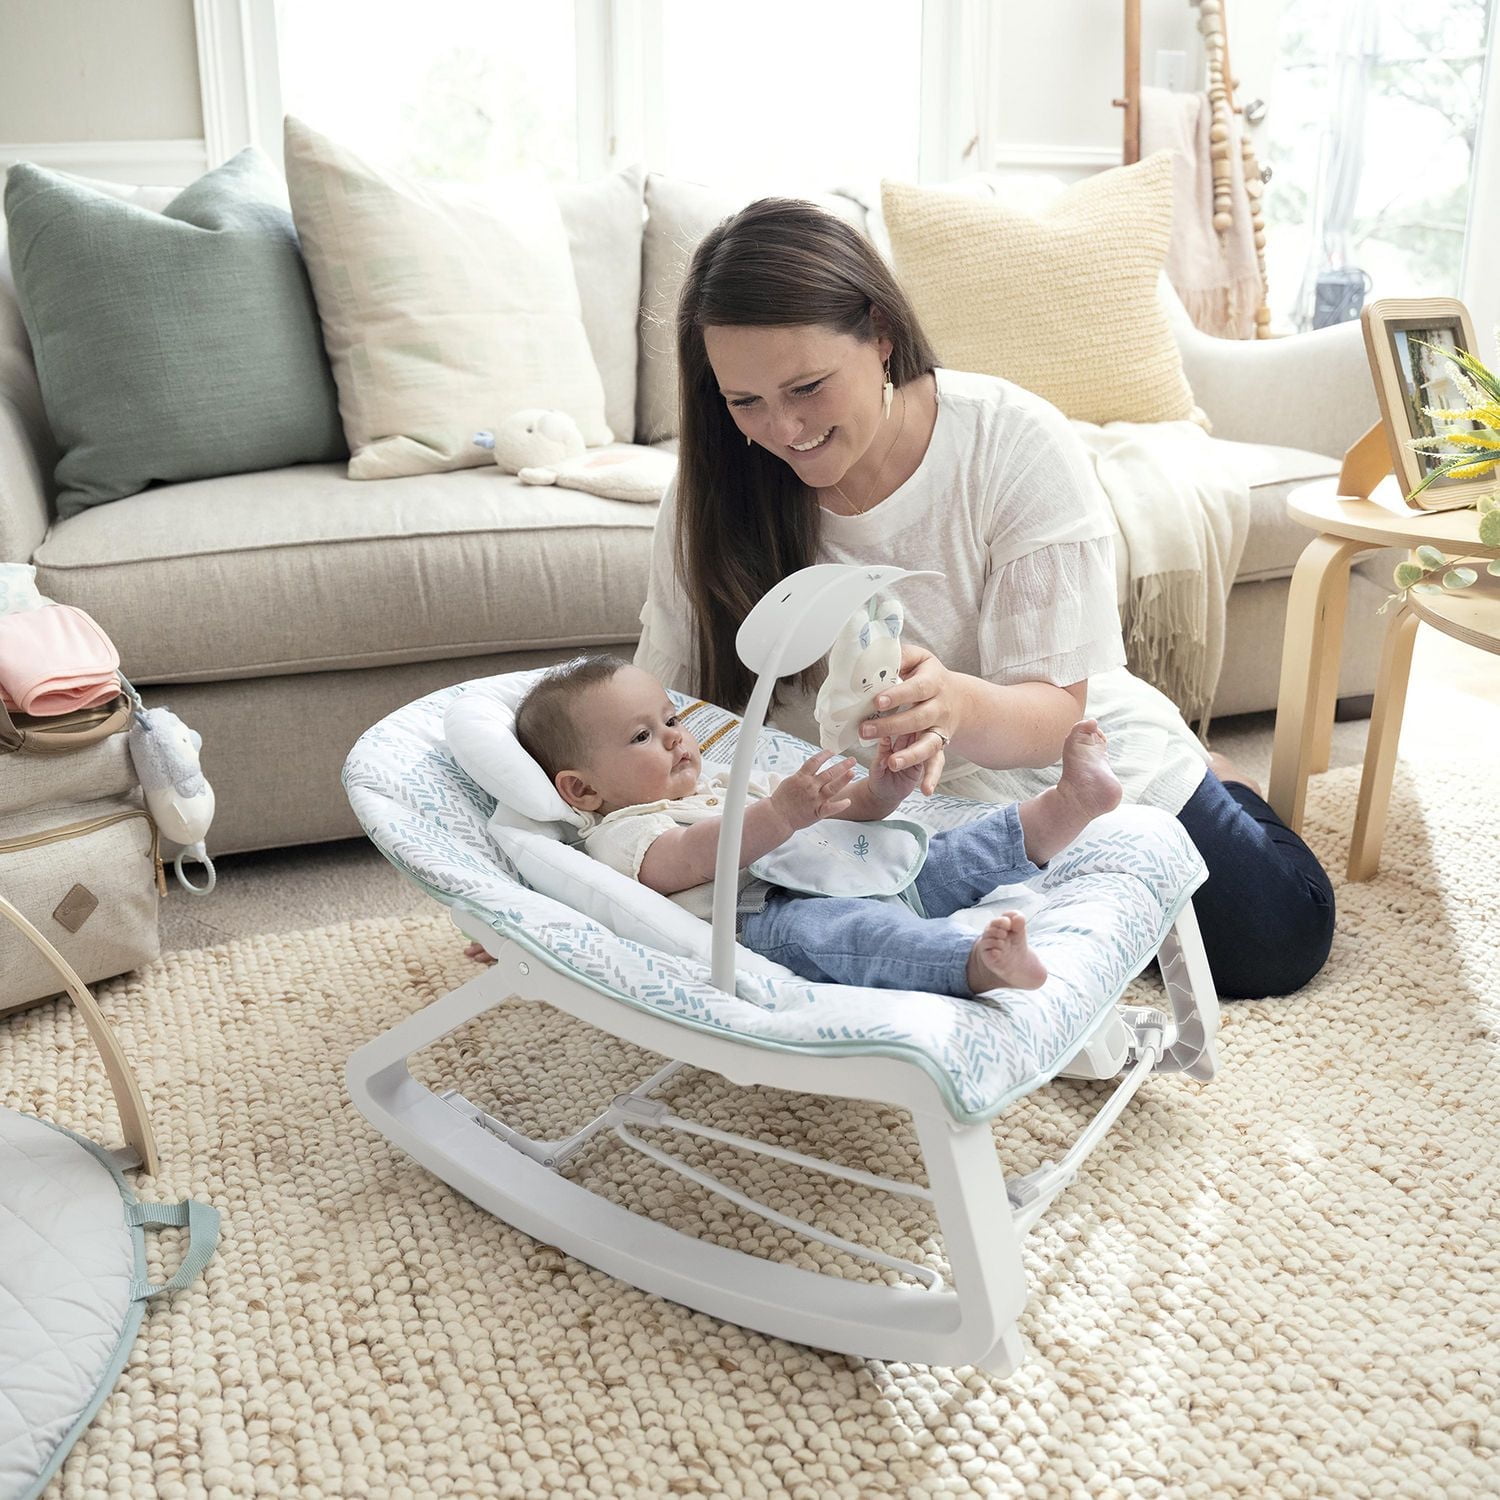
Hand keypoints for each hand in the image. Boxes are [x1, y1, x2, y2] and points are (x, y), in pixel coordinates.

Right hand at [769, 750, 857, 834]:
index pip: (815, 761)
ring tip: (853, 773)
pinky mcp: (817, 812)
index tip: (832, 752)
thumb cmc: (781, 799)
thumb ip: (802, 775)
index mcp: (801, 777)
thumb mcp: (789, 781)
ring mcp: (814, 799)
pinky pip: (830, 808)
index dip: (825, 755)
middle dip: (842, 765)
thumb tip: (811, 767)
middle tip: (852, 760)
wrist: (776, 816)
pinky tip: (848, 801)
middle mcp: (810, 786)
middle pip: (829, 772)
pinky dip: (840, 805)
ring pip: (832, 787)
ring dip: (843, 780)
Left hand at [858, 643, 958, 794]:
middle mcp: (939, 708)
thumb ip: (900, 655)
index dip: (898, 695)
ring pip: (929, 744)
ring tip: (892, 762)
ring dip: (911, 755)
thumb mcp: (918, 658)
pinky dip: (932, 777)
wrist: (960, 698)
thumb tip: (877, 653)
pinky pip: (937, 763)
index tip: (878, 701)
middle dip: (892, 726)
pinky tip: (925, 791)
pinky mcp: (939, 746)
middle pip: (918, 718)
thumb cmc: (928, 675)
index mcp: (932, 683)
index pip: (916, 689)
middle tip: (865, 729)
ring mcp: (940, 729)